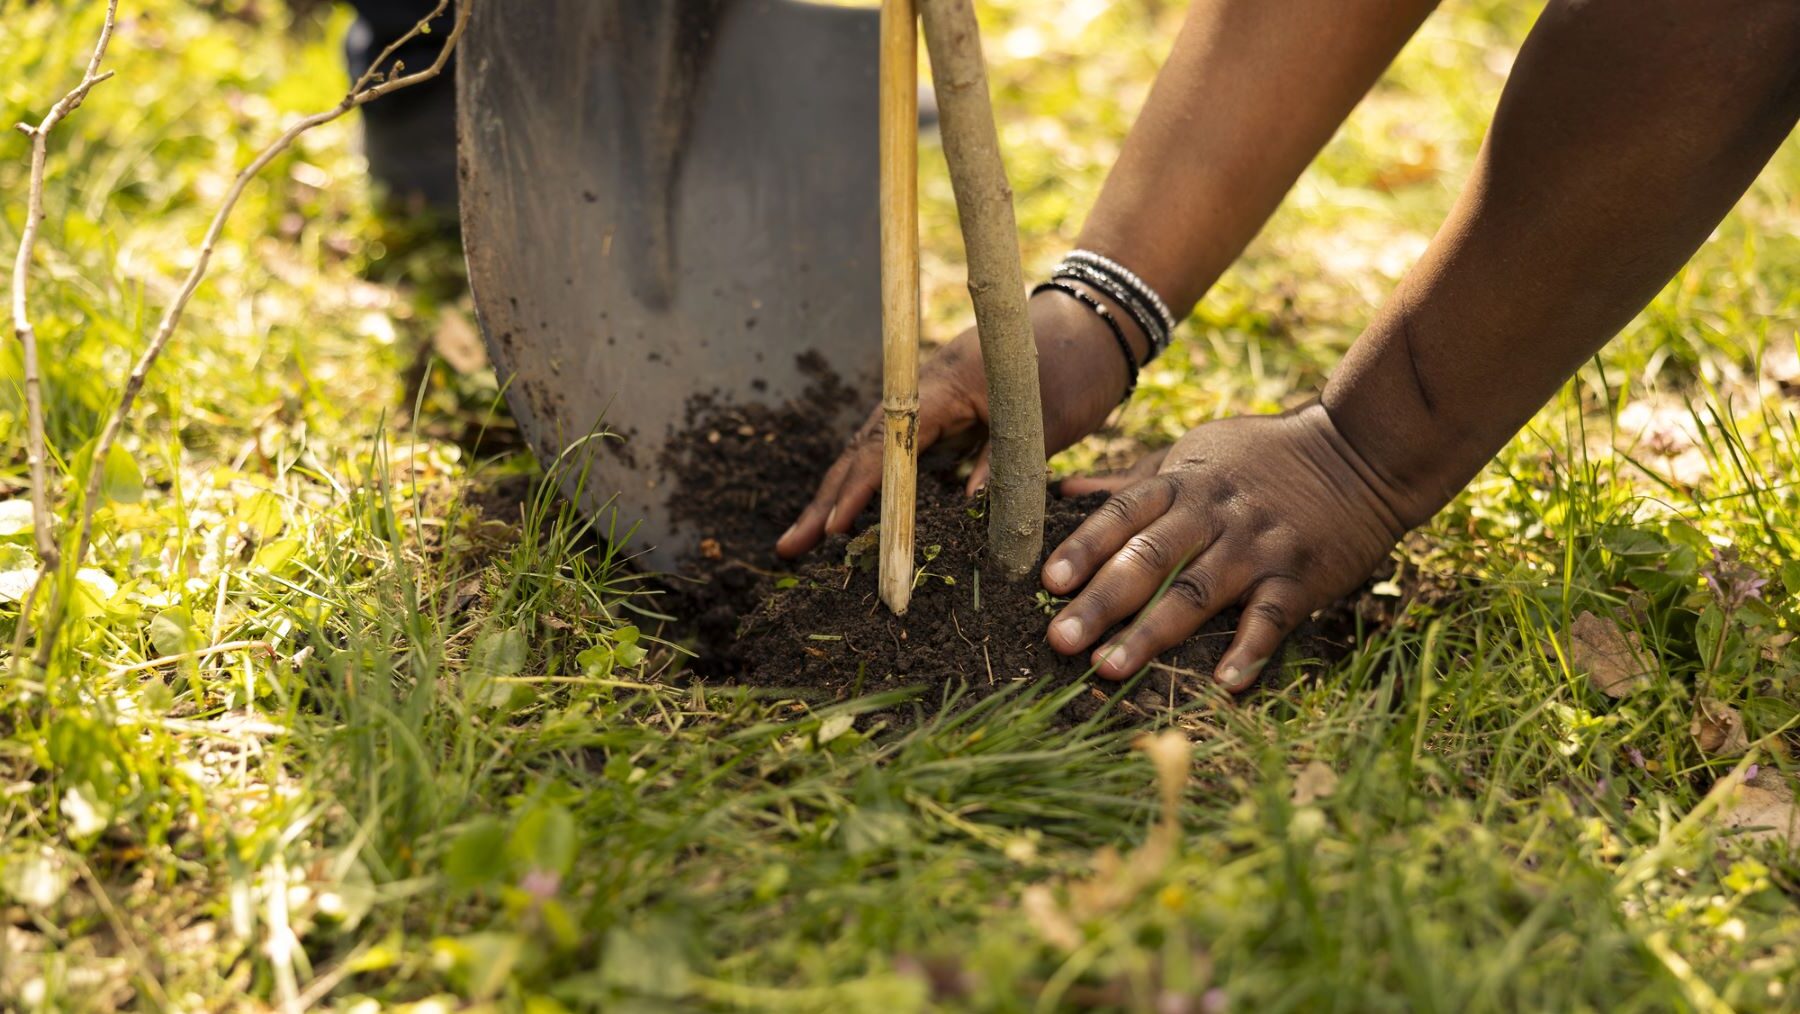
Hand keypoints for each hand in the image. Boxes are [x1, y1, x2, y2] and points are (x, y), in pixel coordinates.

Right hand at [777, 289, 1147, 557]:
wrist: (1096, 323)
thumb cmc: (1073, 365)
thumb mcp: (1044, 425)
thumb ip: (1002, 472)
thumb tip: (963, 521)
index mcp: (941, 388)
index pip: (887, 445)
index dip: (859, 490)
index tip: (831, 528)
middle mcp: (924, 394)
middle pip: (864, 451)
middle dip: (827, 500)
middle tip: (790, 547)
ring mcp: (931, 405)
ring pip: (876, 455)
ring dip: (843, 497)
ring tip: (809, 540)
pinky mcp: (947, 417)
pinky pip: (904, 457)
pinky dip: (880, 489)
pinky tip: (864, 520)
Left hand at [1041, 403, 1410, 689]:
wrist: (1360, 452)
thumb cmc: (1262, 457)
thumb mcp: (1194, 452)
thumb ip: (1130, 481)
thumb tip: (1064, 493)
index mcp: (1183, 485)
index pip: (1122, 516)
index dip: (1084, 549)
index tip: (1048, 582)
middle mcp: (1213, 516)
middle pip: (1148, 560)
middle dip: (1101, 601)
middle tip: (1061, 639)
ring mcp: (1256, 549)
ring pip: (1196, 594)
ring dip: (1152, 634)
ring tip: (1110, 669)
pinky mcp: (1299, 578)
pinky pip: (1269, 618)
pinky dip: (1248, 651)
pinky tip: (1223, 684)